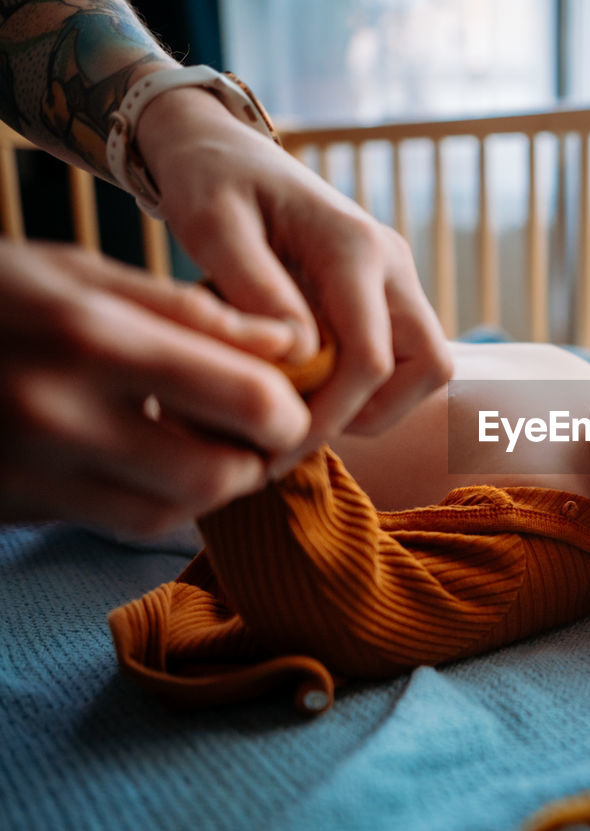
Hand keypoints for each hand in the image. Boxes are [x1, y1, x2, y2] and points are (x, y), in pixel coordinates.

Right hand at [0, 240, 310, 534]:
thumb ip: (187, 310)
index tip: (286, 394)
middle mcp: (63, 416)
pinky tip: (157, 460)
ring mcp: (35, 472)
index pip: (249, 400)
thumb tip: (288, 342)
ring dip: (214, 484)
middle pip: (223, 474)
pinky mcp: (18, 507)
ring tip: (206, 438)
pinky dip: (164, 502)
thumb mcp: (81, 273)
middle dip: (257, 456)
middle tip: (253, 427)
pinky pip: (125, 524)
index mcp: (94, 339)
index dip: (289, 407)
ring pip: (178, 512)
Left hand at [136, 87, 453, 474]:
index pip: (373, 358)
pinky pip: (400, 356)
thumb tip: (301, 358)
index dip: (332, 415)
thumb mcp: (210, 223)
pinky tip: (304, 385)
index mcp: (354, 247)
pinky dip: (363, 386)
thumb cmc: (209, 178)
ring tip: (302, 408)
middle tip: (300, 430)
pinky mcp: (385, 292)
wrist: (221, 145)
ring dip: (374, 403)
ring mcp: (395, 279)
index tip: (276, 444)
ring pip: (424, 368)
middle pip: (428, 367)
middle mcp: (392, 264)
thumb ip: (255, 288)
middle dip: (372, 414)